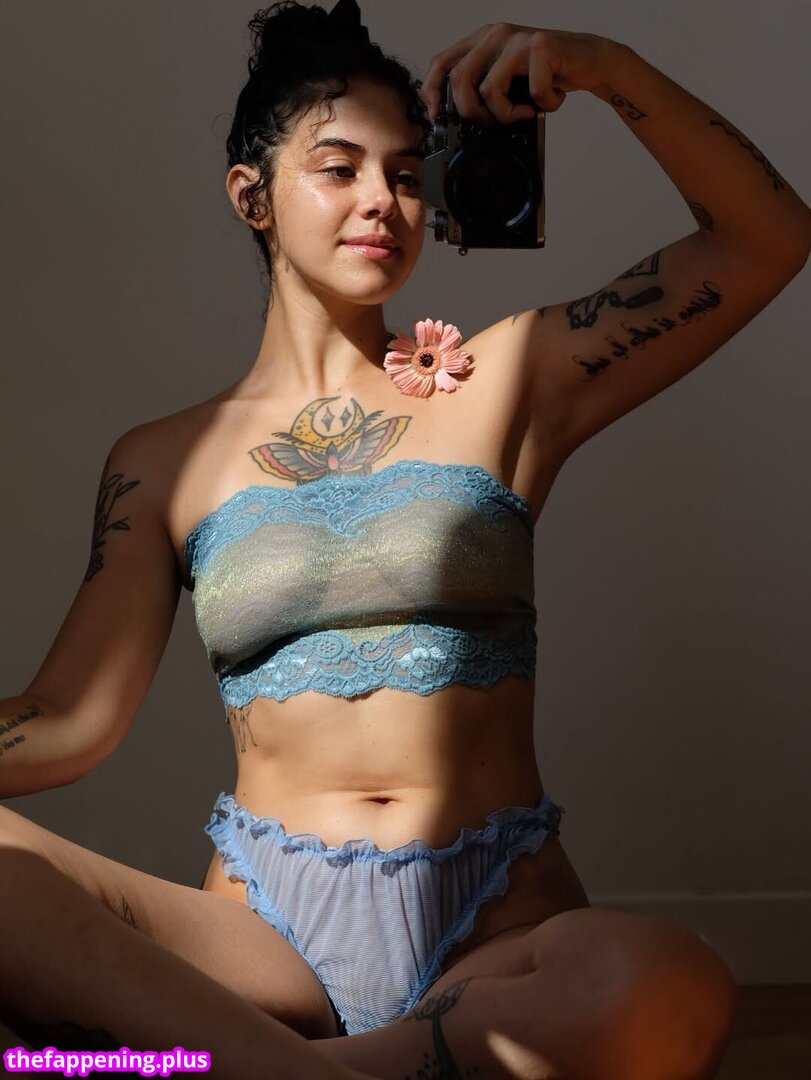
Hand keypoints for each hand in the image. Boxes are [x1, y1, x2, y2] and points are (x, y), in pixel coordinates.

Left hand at [420, 22, 620, 124]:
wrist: (588, 61)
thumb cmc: (546, 74)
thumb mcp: (507, 81)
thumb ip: (482, 88)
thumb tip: (454, 117)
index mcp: (481, 41)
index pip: (442, 62)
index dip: (433, 91)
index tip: (437, 116)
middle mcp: (495, 35)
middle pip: (460, 80)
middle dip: (472, 112)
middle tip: (493, 122)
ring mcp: (517, 39)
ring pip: (490, 89)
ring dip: (507, 114)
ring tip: (524, 113)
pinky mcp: (541, 47)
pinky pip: (531, 92)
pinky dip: (543, 106)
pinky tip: (551, 100)